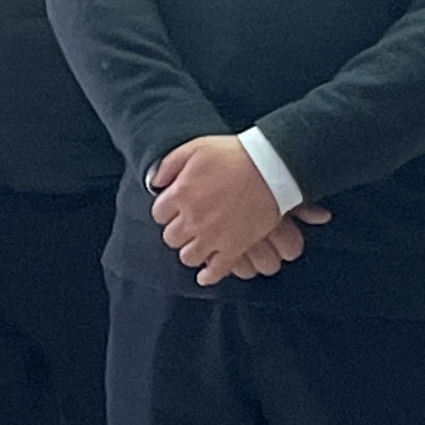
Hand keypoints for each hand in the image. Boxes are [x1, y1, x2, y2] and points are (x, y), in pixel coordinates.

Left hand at [148, 133, 314, 286]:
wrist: (271, 167)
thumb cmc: (234, 154)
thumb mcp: (196, 148)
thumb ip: (169, 164)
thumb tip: (154, 182)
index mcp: (181, 194)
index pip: (158, 214)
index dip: (166, 211)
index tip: (174, 209)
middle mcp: (193, 218)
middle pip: (171, 237)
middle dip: (177, 232)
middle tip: (186, 226)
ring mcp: (213, 236)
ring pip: (188, 257)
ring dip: (190, 251)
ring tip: (197, 244)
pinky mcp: (234, 247)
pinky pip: (215, 271)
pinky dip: (208, 276)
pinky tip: (205, 275)